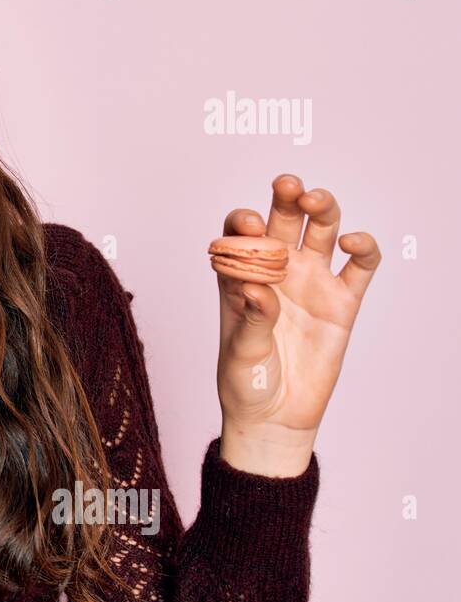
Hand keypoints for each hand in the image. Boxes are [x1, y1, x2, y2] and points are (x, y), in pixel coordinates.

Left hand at [213, 175, 379, 475]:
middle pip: (284, 219)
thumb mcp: (240, 353)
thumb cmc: (245, 383)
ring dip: (322, 208)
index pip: (239, 233)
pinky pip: (360, 266)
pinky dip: (362, 247)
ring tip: (315, 202)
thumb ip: (251, 321)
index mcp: (241, 275)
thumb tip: (257, 290)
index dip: (243, 220)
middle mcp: (277, 271)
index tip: (247, 222)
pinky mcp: (343, 303)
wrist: (275, 416)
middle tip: (287, 186)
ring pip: (322, 230)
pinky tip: (352, 242)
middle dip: (286, 197)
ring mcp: (312, 282)